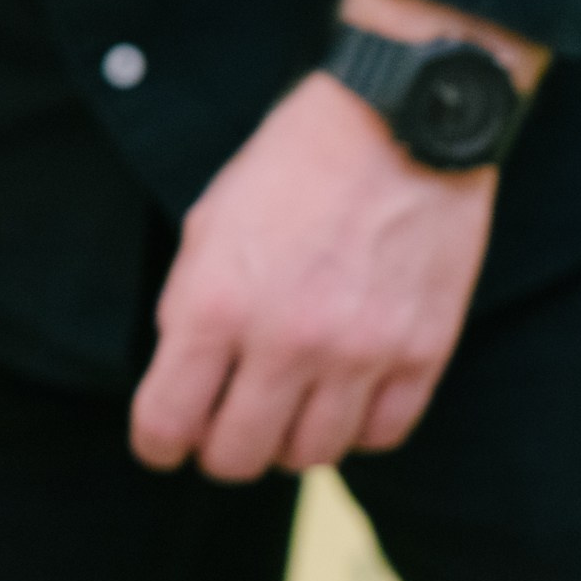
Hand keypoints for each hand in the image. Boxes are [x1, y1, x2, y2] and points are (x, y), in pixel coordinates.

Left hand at [130, 0, 547, 480]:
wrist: (401, 123)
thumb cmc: (296, 165)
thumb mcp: (210, 224)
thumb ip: (191, 308)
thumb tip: (188, 384)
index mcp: (216, 304)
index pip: (167, 424)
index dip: (158, 446)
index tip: (165, 446)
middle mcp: (286, 340)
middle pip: (238, 457)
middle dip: (223, 451)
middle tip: (231, 427)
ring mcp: (360, 353)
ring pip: (312, 455)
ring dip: (293, 440)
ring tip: (295, 407)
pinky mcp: (422, 352)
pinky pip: (382, 435)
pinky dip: (359, 428)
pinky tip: (350, 396)